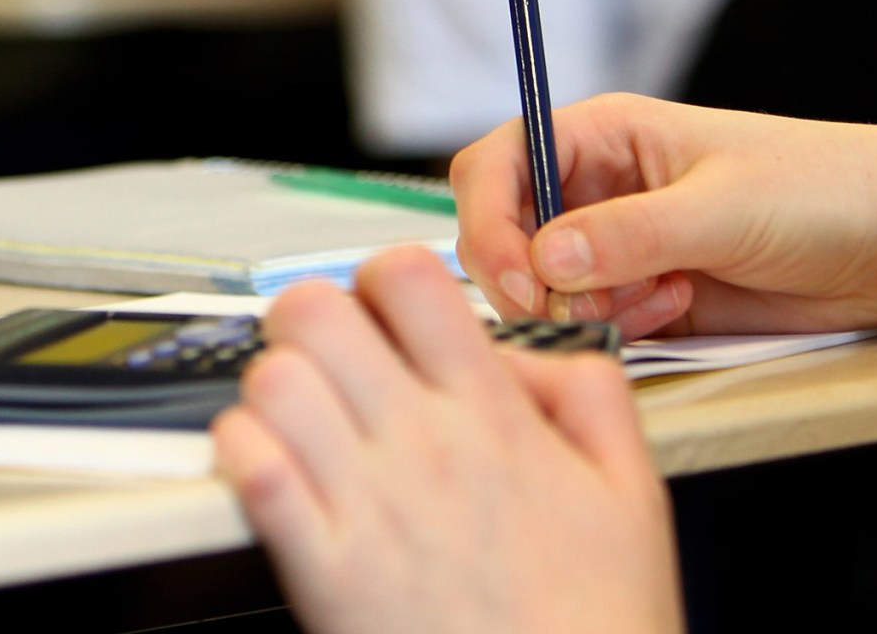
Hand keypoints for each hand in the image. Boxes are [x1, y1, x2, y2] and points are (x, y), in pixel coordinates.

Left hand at [213, 247, 682, 633]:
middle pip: (313, 311)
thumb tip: (520, 351)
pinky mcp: (321, 568)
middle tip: (327, 356)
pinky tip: (273, 472)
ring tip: (299, 417)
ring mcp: (365, 504)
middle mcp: (421, 446)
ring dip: (274, 387)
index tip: (386, 312)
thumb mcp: (633, 488)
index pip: (406, 277)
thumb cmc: (595, 620)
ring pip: (272, 381)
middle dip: (309, 319)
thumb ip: (587, 392)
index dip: (384, 279)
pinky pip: (248, 469)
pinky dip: (243, 455)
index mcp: (490, 416)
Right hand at [453, 95, 876, 334]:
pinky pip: (593, 321)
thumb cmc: (824, 190)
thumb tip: (544, 258)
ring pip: (546, 286)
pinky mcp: (647, 295)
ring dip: (585, 307)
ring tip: (661, 298)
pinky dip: (619, 328)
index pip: (498, 165)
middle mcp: (598, 185)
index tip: (520, 279)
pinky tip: (678, 309)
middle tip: (579, 311)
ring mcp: (620, 243)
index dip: (487, 220)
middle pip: (507, 232)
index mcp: (602, 135)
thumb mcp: (724, 208)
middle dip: (530, 278)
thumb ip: (629, 235)